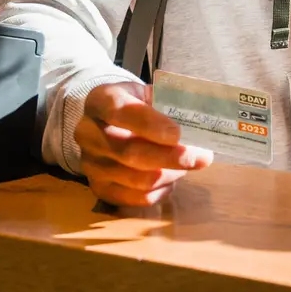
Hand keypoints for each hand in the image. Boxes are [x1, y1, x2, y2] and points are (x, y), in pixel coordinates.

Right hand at [75, 81, 211, 206]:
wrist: (107, 124)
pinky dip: (161, 190)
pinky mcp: (99, 188)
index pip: (119, 111)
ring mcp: (90, 164)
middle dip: (171, 157)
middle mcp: (87, 133)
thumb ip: (169, 103)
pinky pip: (136, 198)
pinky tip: (172, 178)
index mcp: (99, 100)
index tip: (178, 133)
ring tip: (189, 165)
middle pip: (130, 152)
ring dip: (171, 174)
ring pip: (137, 179)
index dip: (149, 124)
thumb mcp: (148, 93)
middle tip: (202, 157)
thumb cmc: (136, 105)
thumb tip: (199, 121)